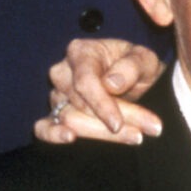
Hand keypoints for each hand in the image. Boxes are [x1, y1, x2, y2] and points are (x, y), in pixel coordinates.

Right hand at [37, 38, 164, 144]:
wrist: (135, 80)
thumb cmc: (136, 66)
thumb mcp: (144, 59)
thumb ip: (132, 66)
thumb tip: (111, 83)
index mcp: (81, 52)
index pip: (85, 82)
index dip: (102, 105)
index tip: (119, 123)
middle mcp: (63, 72)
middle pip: (80, 104)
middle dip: (114, 121)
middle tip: (147, 130)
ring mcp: (57, 94)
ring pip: (70, 120)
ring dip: (102, 133)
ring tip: (136, 136)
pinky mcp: (55, 114)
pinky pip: (43, 126)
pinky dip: (52, 134)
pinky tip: (70, 138)